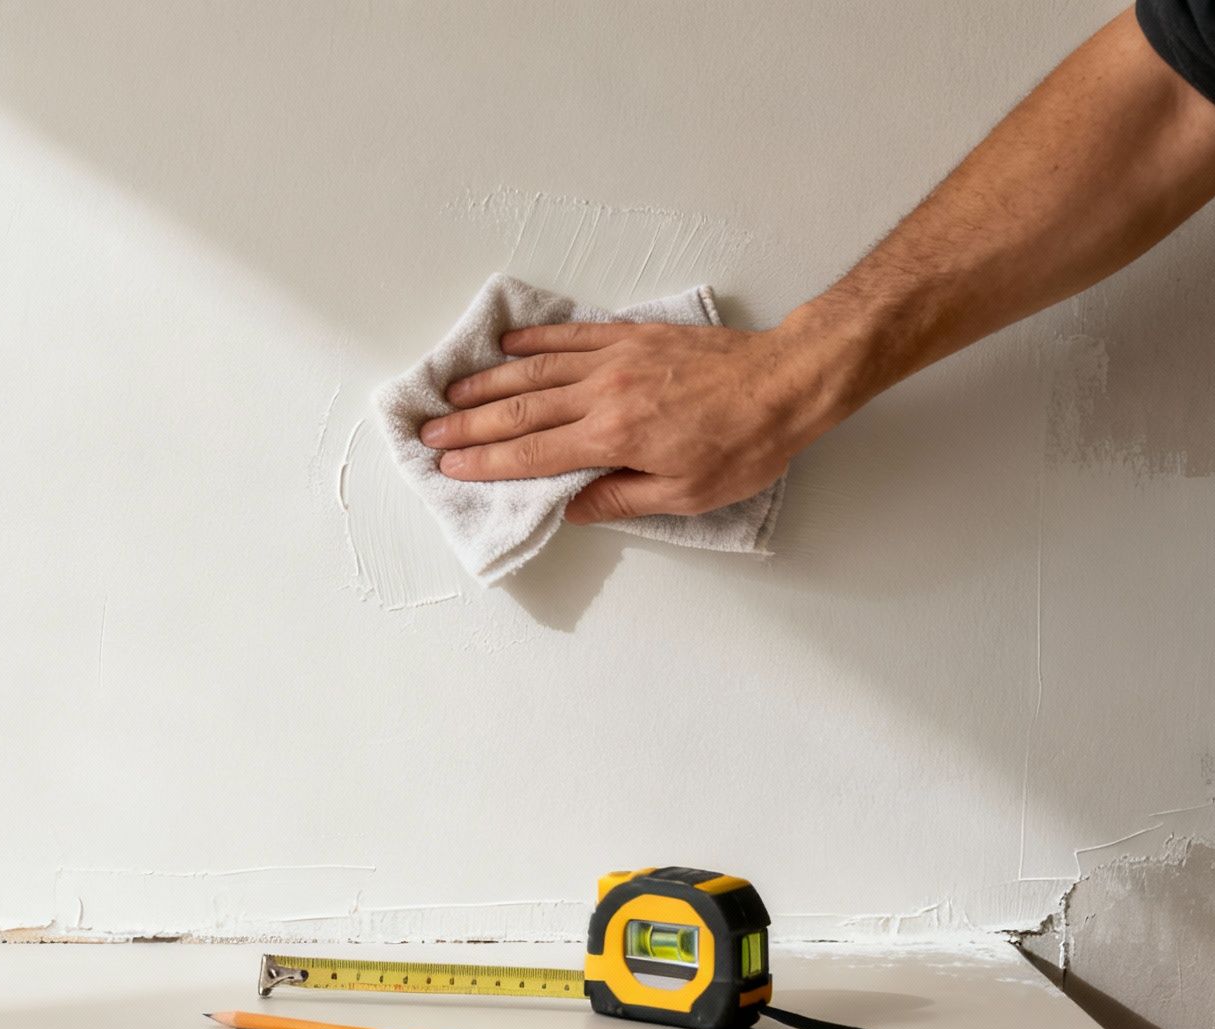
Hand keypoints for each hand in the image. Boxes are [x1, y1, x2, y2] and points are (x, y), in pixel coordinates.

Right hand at [419, 318, 849, 522]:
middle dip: (469, 425)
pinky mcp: (632, 335)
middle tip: (429, 433)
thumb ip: (621, 499)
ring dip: (489, 381)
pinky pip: (572, 335)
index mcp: (613, 439)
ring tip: (452, 393)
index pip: (532, 454)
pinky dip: (536, 339)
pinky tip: (509, 344)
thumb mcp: (686, 495)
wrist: (785, 382)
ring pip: (536, 369)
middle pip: (520, 410)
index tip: (450, 467)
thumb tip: (572, 507)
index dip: (485, 463)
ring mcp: (615, 359)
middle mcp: (603, 394)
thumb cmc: (744, 446)